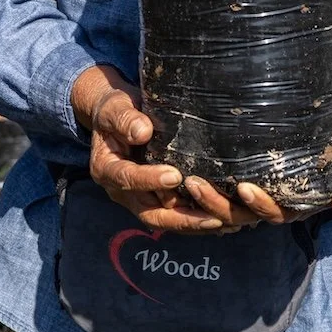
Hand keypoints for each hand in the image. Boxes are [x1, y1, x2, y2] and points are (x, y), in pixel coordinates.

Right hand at [71, 64, 259, 234]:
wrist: (116, 117)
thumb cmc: (115, 109)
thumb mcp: (114, 108)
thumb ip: (124, 119)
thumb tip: (143, 132)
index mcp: (106, 169)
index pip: (127, 179)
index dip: (150, 180)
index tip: (175, 176)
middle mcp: (122, 191)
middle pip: (151, 214)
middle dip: (182, 219)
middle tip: (211, 218)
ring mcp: (140, 198)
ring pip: (167, 220)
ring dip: (195, 224)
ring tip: (224, 222)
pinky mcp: (156, 198)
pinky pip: (177, 214)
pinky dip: (198, 219)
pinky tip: (224, 220)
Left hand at [184, 146, 331, 225]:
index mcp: (295, 205)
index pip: (272, 212)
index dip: (257, 204)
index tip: (243, 187)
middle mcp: (272, 206)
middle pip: (237, 214)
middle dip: (215, 202)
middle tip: (193, 182)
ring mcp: (255, 198)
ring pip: (221, 207)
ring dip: (201, 199)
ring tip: (181, 179)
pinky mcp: (243, 185)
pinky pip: (218, 194)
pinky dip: (198, 193)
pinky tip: (177, 174)